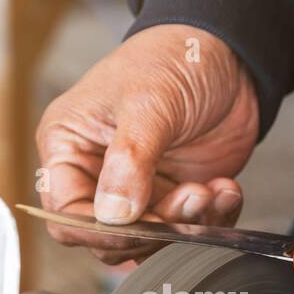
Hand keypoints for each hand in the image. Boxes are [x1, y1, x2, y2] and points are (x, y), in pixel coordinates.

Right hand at [34, 24, 258, 263]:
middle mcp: (97, 174)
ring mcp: (139, 189)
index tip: (138, 227)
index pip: (64, 213)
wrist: (229, 52)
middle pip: (107, 238)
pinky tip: (225, 189)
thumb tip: (113, 215)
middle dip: (152, 229)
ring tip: (211, 191)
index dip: (98, 232)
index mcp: (69, 146)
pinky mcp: (175, 196)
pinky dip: (212, 219)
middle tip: (189, 199)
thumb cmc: (174, 58)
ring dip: (186, 225)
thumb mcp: (148, 102)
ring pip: (150, 242)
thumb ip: (129, 160)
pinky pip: (188, 230)